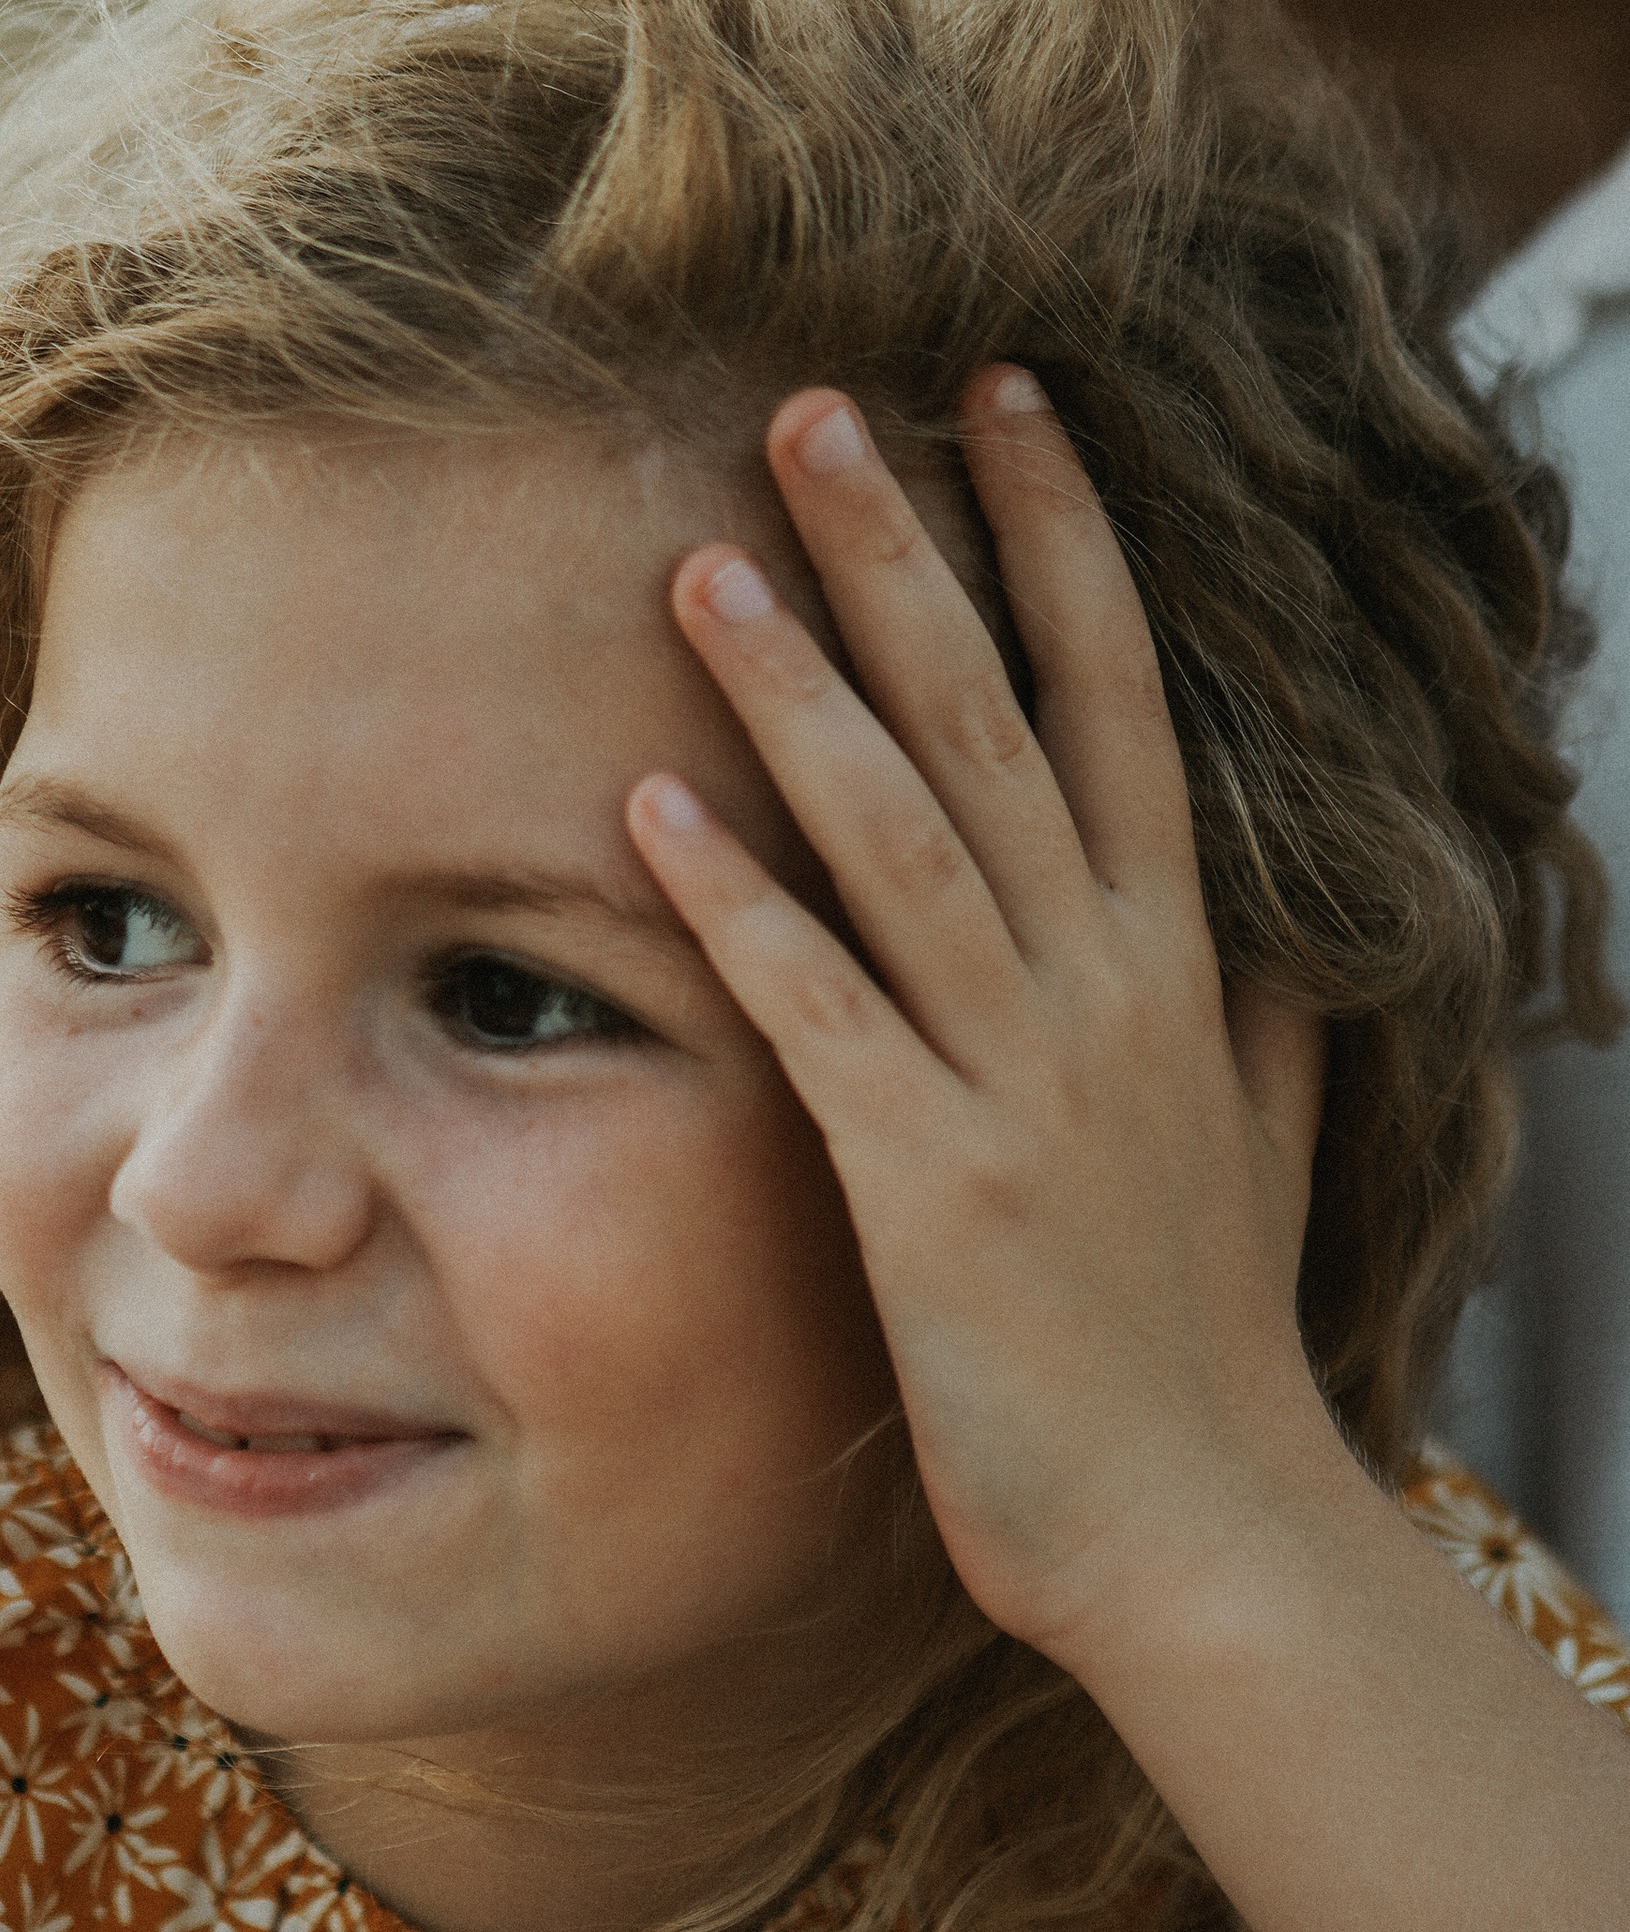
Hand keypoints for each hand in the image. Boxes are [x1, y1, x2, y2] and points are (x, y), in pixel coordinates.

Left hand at [627, 374, 1340, 1676]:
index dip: (1063, 540)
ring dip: (805, 694)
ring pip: (909, 838)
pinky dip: (742, 905)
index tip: (1004, 396)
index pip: (1122, 700)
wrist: (1208, 1534)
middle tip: (816, 402)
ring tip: (705, 561)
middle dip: (913, 553)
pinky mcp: (935, 1187)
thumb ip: (1256, 1028)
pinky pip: (824, 1013)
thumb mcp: (1263, 1153)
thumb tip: (1281, 935)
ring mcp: (1024, 1083)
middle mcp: (1109, 992)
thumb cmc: (1206, 1352)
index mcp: (1177, 967)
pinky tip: (651, 808)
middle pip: (1005, 723)